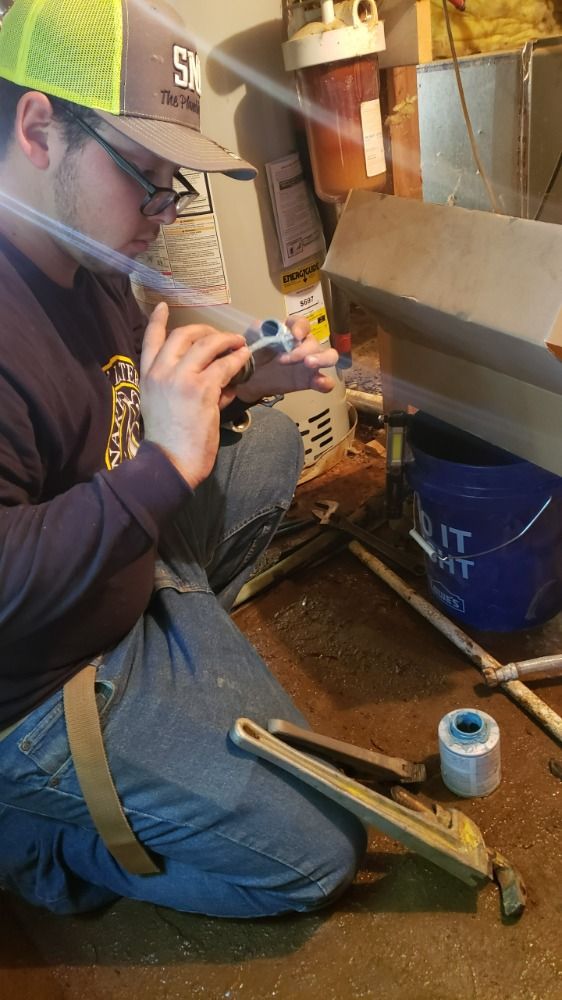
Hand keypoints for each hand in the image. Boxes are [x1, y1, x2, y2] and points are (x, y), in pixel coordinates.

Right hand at [140, 302, 250, 488]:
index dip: (157, 321)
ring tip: (238, 343)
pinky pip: (224, 366)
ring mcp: (181, 379)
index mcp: (147, 377)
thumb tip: (218, 383)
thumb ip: (183, 388)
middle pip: (182, 334)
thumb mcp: (162, 407)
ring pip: (206, 345)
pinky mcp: (201, 390)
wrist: (170, 462)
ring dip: (226, 340)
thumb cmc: (169, 441)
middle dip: (204, 330)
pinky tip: (244, 359)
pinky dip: (237, 360)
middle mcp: (161, 372)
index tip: (162, 306)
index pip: (150, 340)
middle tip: (219, 336)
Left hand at [235, 318, 338, 402]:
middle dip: (305, 348)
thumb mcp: (252, 338)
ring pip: (329, 356)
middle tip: (288, 359)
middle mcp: (304, 344)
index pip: (302, 323)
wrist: (249, 378)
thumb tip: (263, 325)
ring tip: (309, 364)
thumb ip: (258, 329)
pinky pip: (325, 381)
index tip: (294, 336)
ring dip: (322, 359)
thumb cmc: (254, 354)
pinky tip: (320, 383)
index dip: (301, 328)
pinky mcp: (310, 380)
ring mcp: (310, 363)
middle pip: (314, 341)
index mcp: (291, 331)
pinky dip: (326, 382)